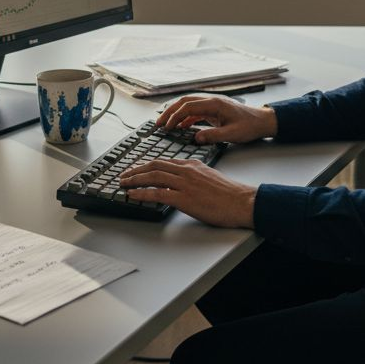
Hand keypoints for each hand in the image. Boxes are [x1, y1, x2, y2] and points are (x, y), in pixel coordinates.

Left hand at [120, 160, 255, 227]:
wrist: (242, 202)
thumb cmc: (229, 194)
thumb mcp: (209, 176)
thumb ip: (193, 175)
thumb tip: (180, 181)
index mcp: (192, 164)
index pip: (163, 161)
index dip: (146, 165)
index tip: (136, 169)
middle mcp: (186, 171)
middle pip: (154, 166)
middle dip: (135, 170)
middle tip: (123, 175)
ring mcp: (184, 184)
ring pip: (152, 177)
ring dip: (134, 180)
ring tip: (123, 184)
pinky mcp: (184, 199)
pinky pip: (157, 193)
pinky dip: (142, 193)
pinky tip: (133, 195)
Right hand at [156, 94, 277, 143]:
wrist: (262, 121)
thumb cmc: (250, 126)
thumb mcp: (232, 135)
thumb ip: (213, 136)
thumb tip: (196, 138)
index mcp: (215, 104)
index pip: (188, 106)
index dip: (175, 116)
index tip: (166, 127)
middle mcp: (212, 101)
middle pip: (184, 101)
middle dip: (169, 112)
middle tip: (158, 124)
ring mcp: (212, 104)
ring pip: (188, 105)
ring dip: (176, 113)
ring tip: (165, 125)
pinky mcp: (214, 110)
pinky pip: (195, 111)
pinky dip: (185, 117)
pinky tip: (181, 127)